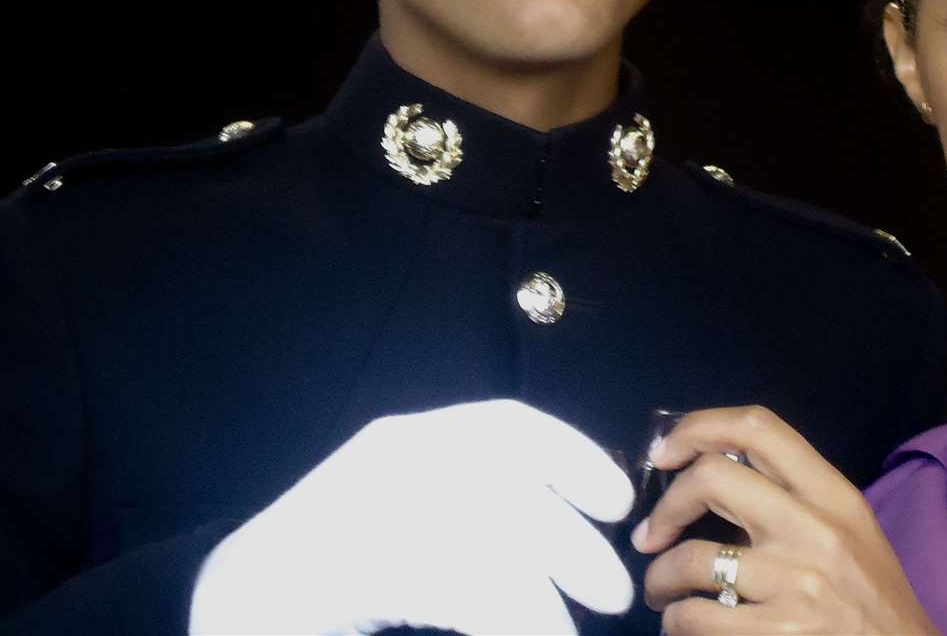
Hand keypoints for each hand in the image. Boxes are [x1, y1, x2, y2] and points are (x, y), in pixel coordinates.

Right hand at [188, 399, 634, 633]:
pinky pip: (456, 593)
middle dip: (572, 546)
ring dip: (540, 605)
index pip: (505, 425)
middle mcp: (388, 464)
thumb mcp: (412, 509)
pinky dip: (507, 619)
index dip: (573, 456)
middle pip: (508, 495)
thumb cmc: (338, 563)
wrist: (233, 602)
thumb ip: (479, 504)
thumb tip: (575, 537)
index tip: (618, 500)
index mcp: (403, 440)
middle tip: (615, 595)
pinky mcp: (355, 571)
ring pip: (484, 555)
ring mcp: (362, 515)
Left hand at [630, 406, 937, 634]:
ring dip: (661, 578)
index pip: (758, 427)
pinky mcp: (778, 634)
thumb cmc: (873, 599)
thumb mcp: (850, 530)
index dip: (697, 428)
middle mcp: (814, 528)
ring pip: (690, 559)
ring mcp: (796, 583)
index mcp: (834, 494)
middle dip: (666, 507)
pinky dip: (676, 623)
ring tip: (664, 592)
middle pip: (711, 477)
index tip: (665, 453)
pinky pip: (694, 617)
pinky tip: (684, 626)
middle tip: (653, 535)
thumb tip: (711, 473)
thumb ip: (795, 496)